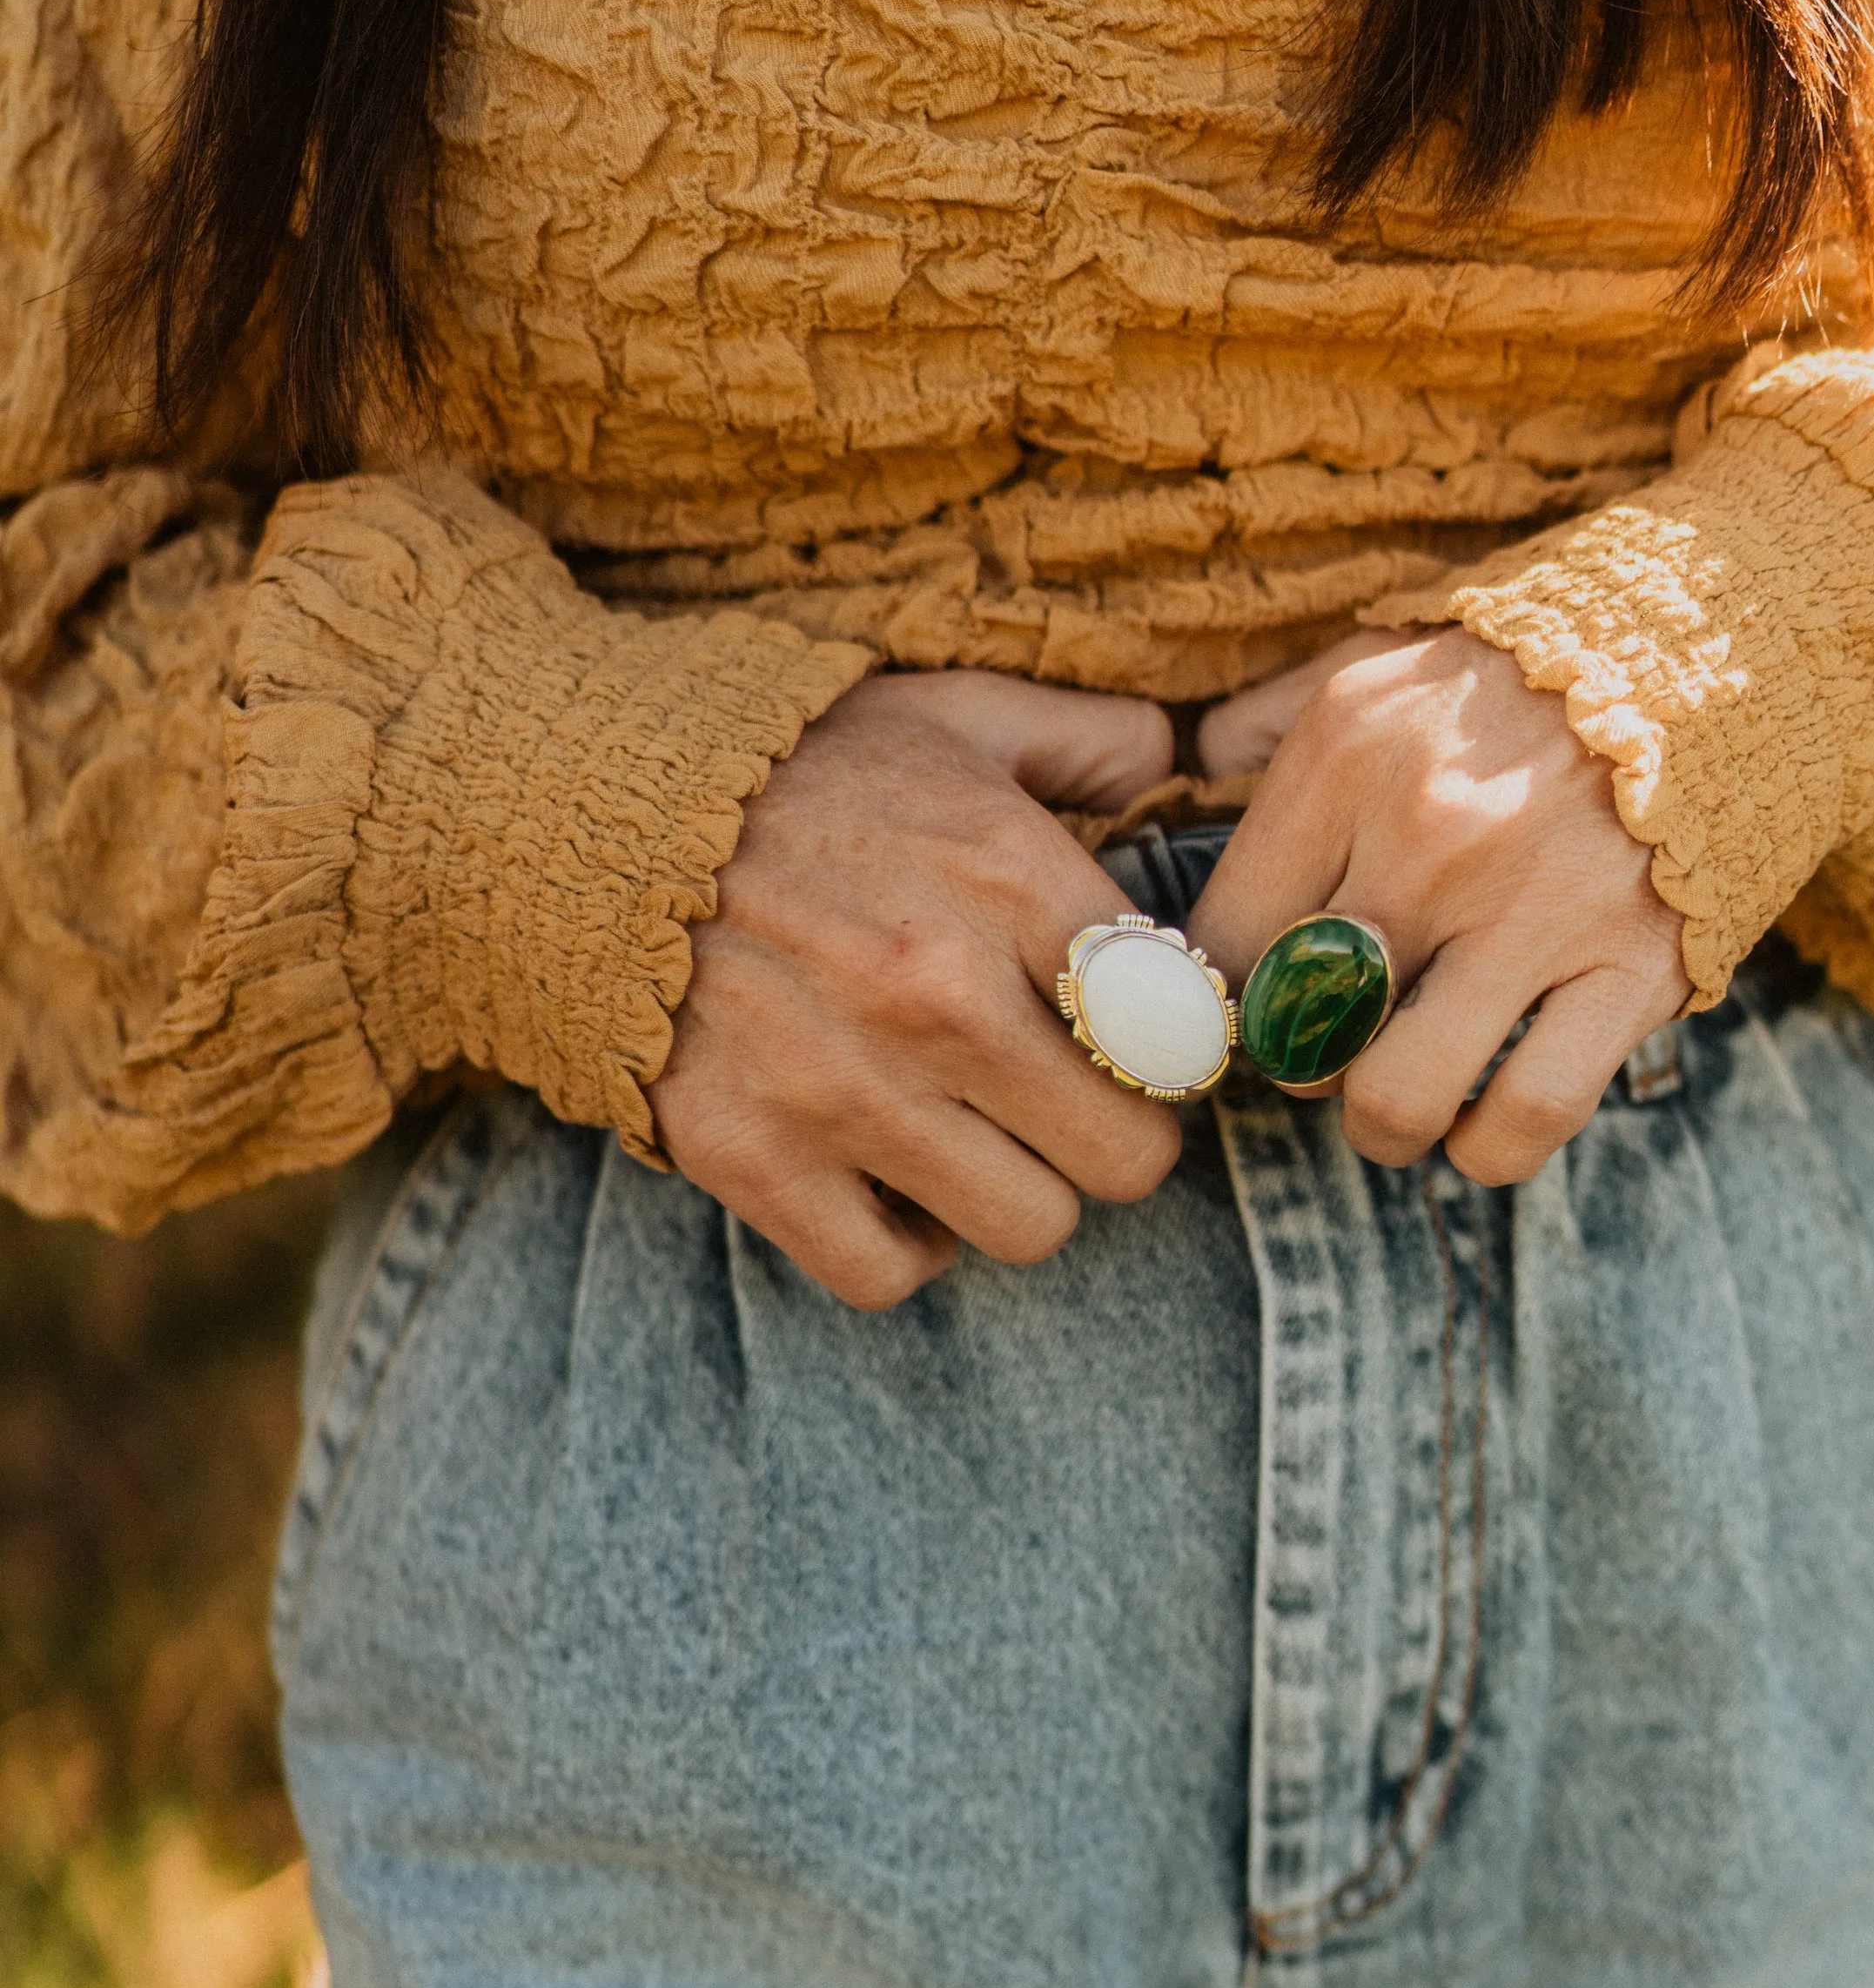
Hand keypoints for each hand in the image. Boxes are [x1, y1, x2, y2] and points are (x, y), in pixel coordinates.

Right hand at [651, 671, 1181, 1309]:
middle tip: (1066, 1100)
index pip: (1180, 1031)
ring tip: (976, 1133)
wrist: (579, 814)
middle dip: (1113, 1136)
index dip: (1175, 1050)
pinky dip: (901, 1243)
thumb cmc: (790, 768)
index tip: (1140, 1043)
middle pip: (1128, 1158)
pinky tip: (888, 1177)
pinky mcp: (751, 1158)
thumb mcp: (949, 714)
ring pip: (1028, 1227)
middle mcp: (937, 992)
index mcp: (1007, 875)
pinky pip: (888, 1273)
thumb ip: (1084, 737)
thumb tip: (1176, 757)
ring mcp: (842, 1087)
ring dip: (1016, 1192)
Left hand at [1192, 629, 1688, 1185]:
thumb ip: (1272, 721)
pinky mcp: (1633, 967)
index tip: (1258, 1005)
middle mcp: (1431, 832)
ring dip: (1386, 1126)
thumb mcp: (1381, 658)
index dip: (1227, 1002)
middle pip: (1296, 1032)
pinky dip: (1491, 1148)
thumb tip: (1187, 767)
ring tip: (1401, 1096)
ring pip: (1397, 1099)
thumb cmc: (1530, 671)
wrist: (1727, 647)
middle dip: (1303, 1065)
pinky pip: (1528, 1116)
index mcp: (1350, 754)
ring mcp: (1536, 907)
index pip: (1225, 943)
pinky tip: (1485, 1119)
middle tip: (1336, 1044)